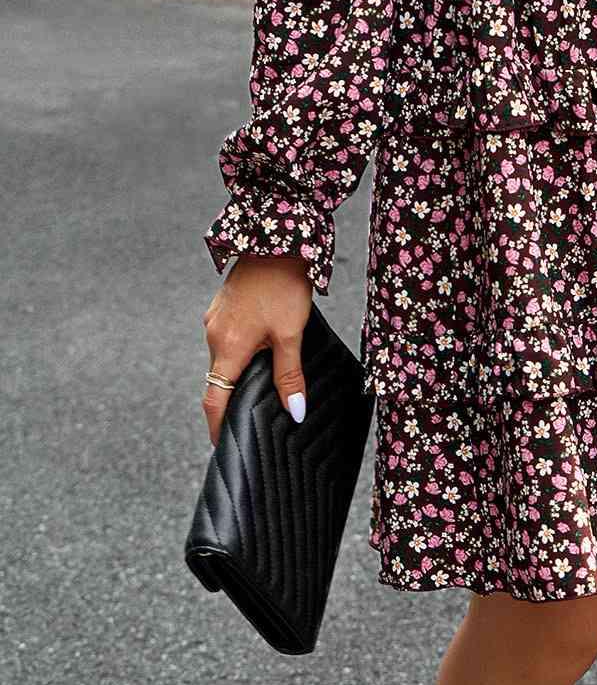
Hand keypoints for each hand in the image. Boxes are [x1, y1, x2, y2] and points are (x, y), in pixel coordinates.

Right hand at [201, 254, 313, 445]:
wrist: (276, 239)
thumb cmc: (283, 284)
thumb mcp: (291, 333)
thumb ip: (289, 374)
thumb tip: (294, 412)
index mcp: (227, 346)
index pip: (214, 399)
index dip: (218, 426)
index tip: (224, 445)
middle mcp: (214, 334)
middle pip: (218, 379)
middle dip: (232, 399)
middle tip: (251, 417)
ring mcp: (215, 319)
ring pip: (223, 358)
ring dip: (237, 372)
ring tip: (260, 382)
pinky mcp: (222, 307)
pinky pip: (226, 339)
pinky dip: (239, 351)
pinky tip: (261, 348)